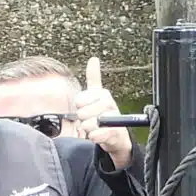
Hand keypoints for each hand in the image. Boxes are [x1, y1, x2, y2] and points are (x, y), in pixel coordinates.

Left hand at [69, 56, 132, 170]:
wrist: (116, 136)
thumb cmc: (103, 114)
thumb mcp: (96, 95)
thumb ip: (94, 78)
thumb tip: (94, 59)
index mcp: (103, 94)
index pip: (80, 99)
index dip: (79, 105)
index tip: (82, 106)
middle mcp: (110, 103)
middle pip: (83, 112)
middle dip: (82, 118)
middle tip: (89, 119)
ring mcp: (114, 118)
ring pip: (89, 123)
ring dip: (88, 128)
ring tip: (94, 127)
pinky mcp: (116, 132)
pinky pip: (97, 134)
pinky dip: (94, 136)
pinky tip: (97, 135)